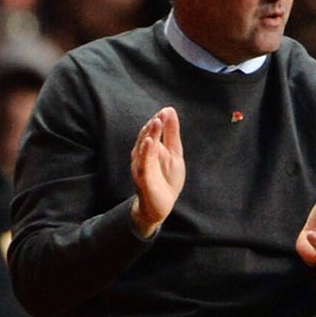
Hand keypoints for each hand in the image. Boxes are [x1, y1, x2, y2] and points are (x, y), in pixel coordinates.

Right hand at [130, 107, 184, 236]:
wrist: (161, 205)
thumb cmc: (166, 178)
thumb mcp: (174, 153)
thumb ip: (171, 134)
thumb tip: (169, 111)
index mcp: (150, 148)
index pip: (152, 130)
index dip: (159, 121)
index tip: (167, 110)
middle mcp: (142, 155)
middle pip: (146, 136)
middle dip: (154, 125)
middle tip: (162, 115)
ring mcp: (141, 166)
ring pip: (143, 148)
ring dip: (149, 134)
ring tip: (156, 122)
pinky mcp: (143, 178)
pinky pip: (142, 163)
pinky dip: (145, 152)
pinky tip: (149, 142)